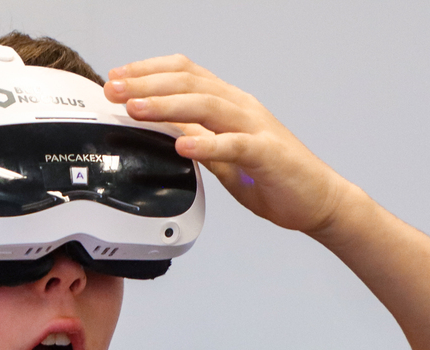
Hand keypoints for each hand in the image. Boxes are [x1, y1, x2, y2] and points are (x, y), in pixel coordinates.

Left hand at [106, 56, 355, 235]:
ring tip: (136, 109)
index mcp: (229, 104)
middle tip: (113, 90)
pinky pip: (234, 144)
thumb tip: (162, 127)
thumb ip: (196, 137)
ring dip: (167, 105)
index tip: (117, 77)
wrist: (316, 199)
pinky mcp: (267, 154)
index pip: (185, 73)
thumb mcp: (221, 155)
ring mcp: (255, 127)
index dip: (149, 71)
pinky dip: (206, 143)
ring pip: (207, 105)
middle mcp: (241, 107)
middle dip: (146, 84)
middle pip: (189, 83)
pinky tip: (182, 145)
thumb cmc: (270, 177)